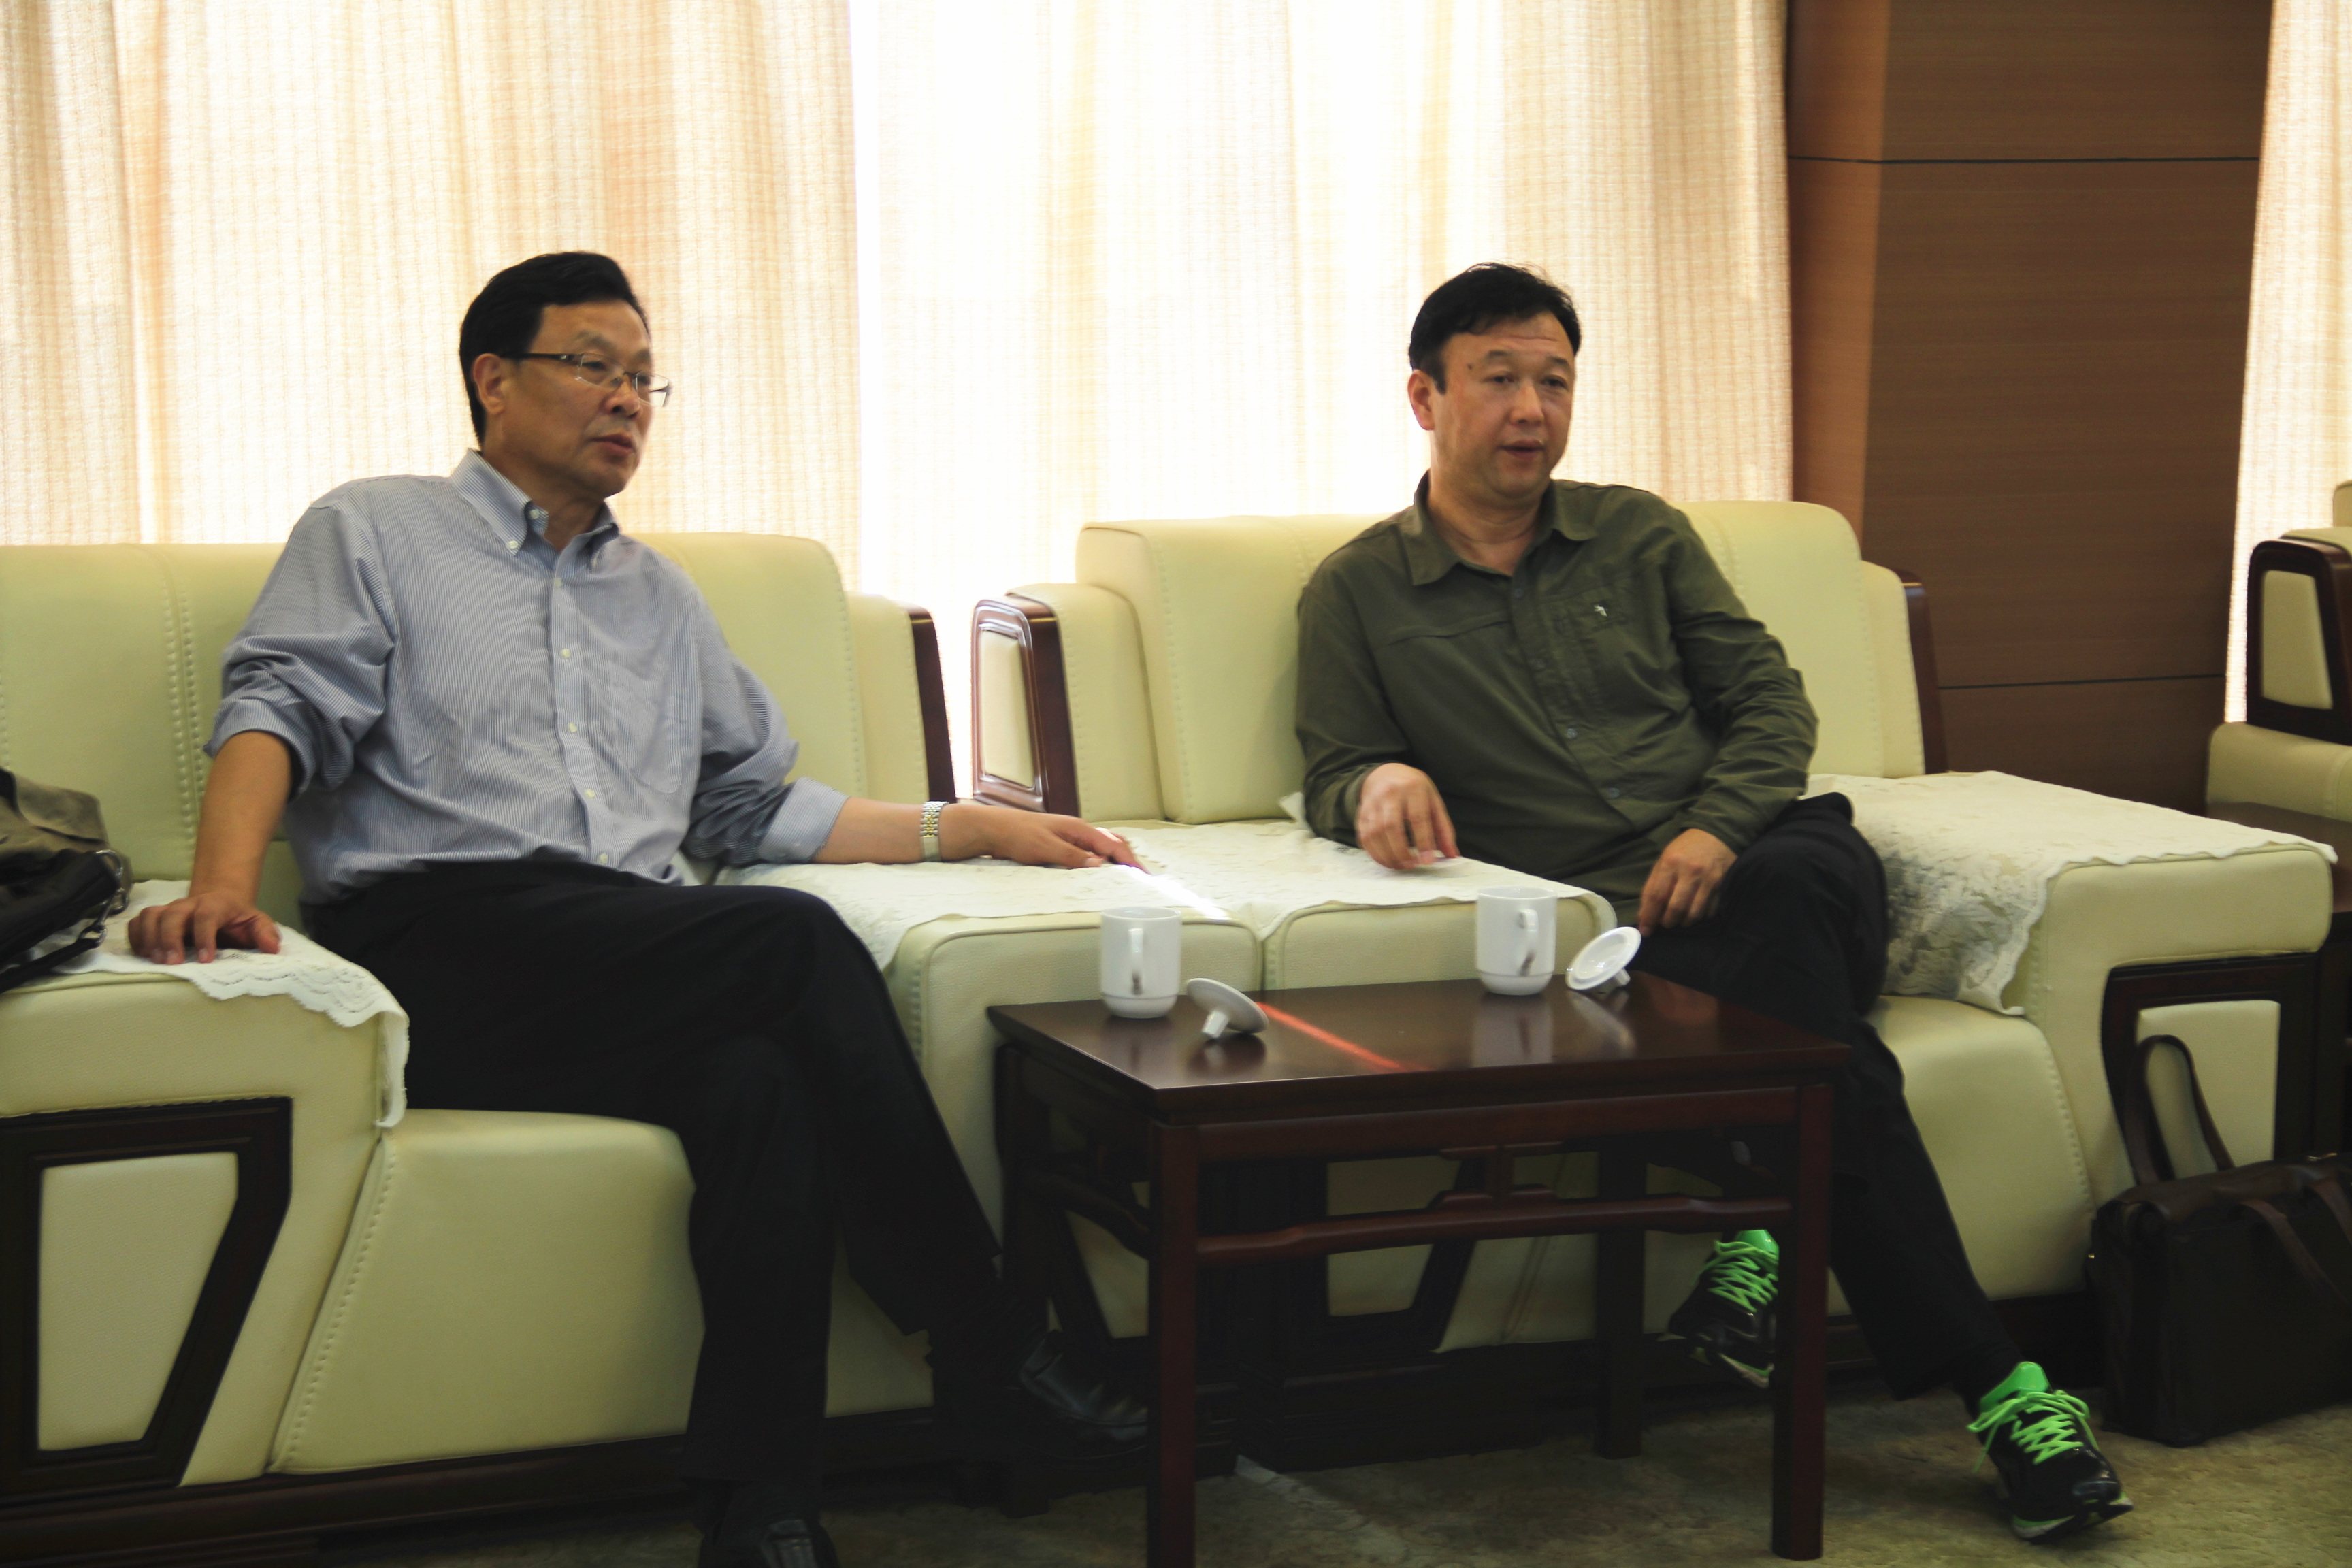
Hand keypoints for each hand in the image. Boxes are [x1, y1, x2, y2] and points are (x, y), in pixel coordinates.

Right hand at [128, 891, 282, 964]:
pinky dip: (136, 937)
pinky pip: (137, 922)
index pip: (207, 915)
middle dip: (170, 938)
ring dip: (149, 938)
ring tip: (156, 961)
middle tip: (172, 963)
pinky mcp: (155, 918)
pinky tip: (143, 955)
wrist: (219, 903)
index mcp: (216, 904)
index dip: (204, 936)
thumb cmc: (237, 919)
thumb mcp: (257, 922)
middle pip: (172, 914)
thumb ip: (266, 933)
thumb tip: (272, 948)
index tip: (205, 960)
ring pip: (151, 915)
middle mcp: (189, 904)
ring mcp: (169, 909)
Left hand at [947, 804, 1140, 868]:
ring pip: (1102, 845)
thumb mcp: (1045, 848)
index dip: (1129, 861)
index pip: (1112, 845)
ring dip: (1117, 857)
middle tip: (1142, 876)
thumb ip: (1073, 857)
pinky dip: (1102, 858)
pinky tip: (1102, 867)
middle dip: (1129, 858)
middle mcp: (1077, 830)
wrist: (991, 828)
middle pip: (1112, 842)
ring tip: (1128, 872)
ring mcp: (1069, 835)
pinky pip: (1089, 849)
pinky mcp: (1061, 842)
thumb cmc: (1016, 835)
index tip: (1143, 875)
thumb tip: (1100, 863)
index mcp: (1078, 829)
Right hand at [1354, 762, 1458, 868]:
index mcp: (1413, 788)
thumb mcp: (1433, 802)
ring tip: (1400, 866)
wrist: (1384, 773)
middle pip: (1392, 826)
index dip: (1423, 841)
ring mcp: (1372, 803)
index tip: (1428, 861)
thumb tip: (1452, 855)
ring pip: (1375, 833)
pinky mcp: (1361, 813)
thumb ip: (1443, 829)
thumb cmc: (1414, 791)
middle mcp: (1389, 793)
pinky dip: (1374, 853)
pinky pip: (1364, 836)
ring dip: (1387, 855)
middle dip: (1401, 851)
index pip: (1417, 818)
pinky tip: (1386, 860)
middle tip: (1412, 866)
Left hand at [1637, 828, 1734, 934]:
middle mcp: (1689, 871)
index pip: (1656, 895)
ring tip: (1679, 920)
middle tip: (1665, 923)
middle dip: (1667, 922)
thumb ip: (1653, 884)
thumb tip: (1644, 914)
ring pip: (1694, 913)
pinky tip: (1695, 913)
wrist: (1716, 834)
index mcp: (1670, 862)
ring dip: (1684, 922)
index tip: (1646, 930)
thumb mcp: (1664, 859)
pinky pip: (1710, 911)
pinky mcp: (1722, 885)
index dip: (1649, 916)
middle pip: (1675, 908)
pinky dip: (1700, 917)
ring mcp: (1708, 879)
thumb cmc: (1685, 849)